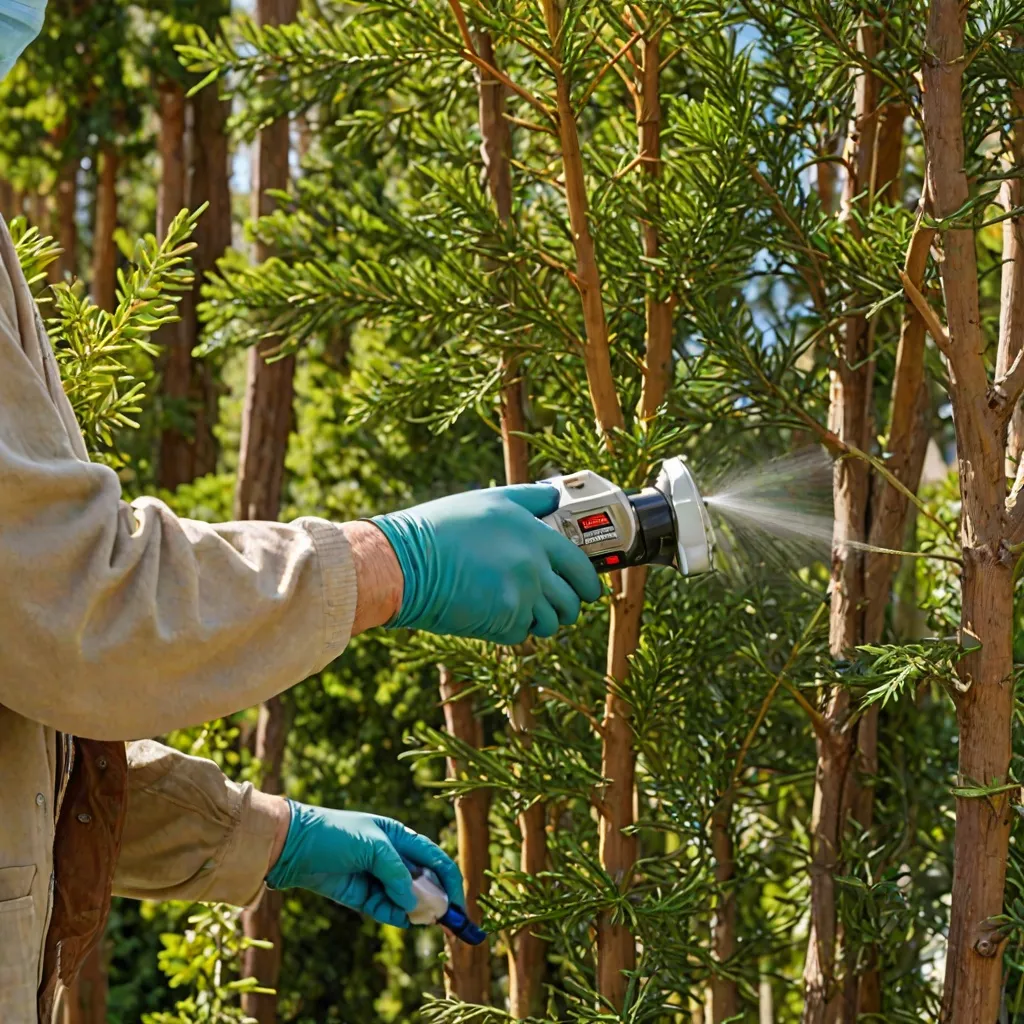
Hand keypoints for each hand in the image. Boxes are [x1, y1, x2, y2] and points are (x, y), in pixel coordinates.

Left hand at [265, 801, 462, 927]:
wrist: (292, 845)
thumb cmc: (335, 834)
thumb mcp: (373, 846)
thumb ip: (397, 874)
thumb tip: (415, 904)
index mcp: (399, 836)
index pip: (434, 858)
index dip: (450, 880)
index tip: (460, 903)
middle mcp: (392, 856)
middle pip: (423, 881)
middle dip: (437, 900)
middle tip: (448, 921)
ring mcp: (376, 877)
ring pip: (406, 898)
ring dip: (416, 910)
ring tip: (423, 919)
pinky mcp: (360, 895)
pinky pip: (386, 909)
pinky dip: (396, 916)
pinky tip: (404, 920)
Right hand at [372, 484, 601, 644]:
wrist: (405, 562)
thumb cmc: (442, 527)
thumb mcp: (489, 500)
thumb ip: (529, 498)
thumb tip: (554, 495)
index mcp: (535, 535)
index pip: (580, 566)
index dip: (589, 583)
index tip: (588, 590)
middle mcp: (534, 566)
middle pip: (571, 600)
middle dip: (568, 607)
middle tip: (557, 605)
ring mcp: (520, 596)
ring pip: (551, 622)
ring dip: (542, 621)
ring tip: (525, 612)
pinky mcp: (503, 622)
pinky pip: (523, 633)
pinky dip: (514, 629)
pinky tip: (498, 615)